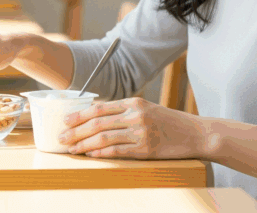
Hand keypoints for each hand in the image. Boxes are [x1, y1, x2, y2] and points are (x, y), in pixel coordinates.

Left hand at [59, 97, 207, 159]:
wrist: (194, 133)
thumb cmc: (168, 121)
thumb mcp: (146, 108)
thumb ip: (123, 111)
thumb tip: (95, 115)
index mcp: (134, 102)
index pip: (100, 107)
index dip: (79, 115)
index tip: (65, 121)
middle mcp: (136, 115)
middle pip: (98, 123)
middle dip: (76, 130)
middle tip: (62, 136)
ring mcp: (140, 132)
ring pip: (104, 137)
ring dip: (84, 143)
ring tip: (72, 148)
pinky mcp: (145, 149)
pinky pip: (117, 151)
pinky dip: (101, 152)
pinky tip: (90, 154)